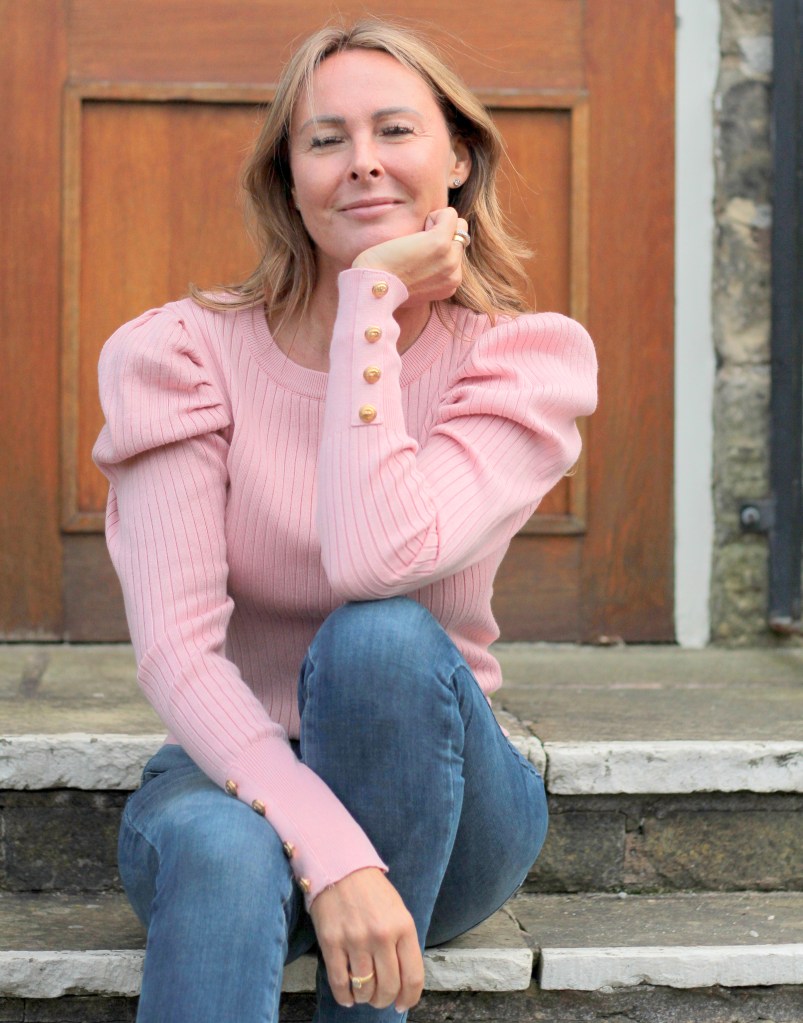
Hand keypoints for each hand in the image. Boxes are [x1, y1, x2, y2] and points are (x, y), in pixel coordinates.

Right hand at [309, 867, 424, 1011]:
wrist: (340, 867)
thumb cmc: (372, 891)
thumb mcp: (398, 911)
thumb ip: (403, 942)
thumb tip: (403, 980)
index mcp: (403, 927)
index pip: (413, 976)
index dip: (409, 997)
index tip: (403, 1003)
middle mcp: (381, 936)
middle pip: (389, 987)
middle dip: (385, 1000)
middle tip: (380, 999)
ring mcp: (355, 940)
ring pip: (365, 989)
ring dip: (365, 998)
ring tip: (364, 993)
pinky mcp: (332, 943)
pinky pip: (340, 982)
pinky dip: (345, 996)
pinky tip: (348, 995)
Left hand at [351, 207, 468, 304]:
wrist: (372, 289)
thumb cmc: (385, 284)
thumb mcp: (415, 285)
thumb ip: (431, 273)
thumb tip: (428, 256)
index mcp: (450, 285)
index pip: (457, 254)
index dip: (438, 247)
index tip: (417, 257)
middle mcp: (454, 274)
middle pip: (460, 238)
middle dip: (440, 235)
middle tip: (415, 248)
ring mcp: (450, 259)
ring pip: (458, 225)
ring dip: (436, 226)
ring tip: (415, 242)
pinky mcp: (440, 243)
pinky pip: (450, 215)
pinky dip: (434, 215)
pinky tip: (417, 231)